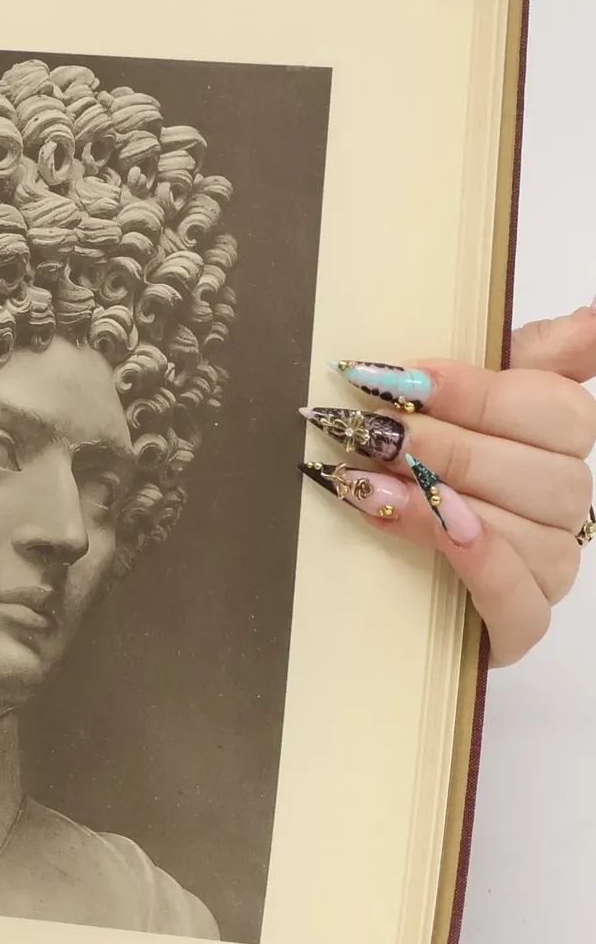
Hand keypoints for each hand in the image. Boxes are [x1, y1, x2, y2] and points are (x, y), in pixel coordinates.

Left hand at [304, 307, 595, 666]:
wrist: (375, 564)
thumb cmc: (418, 463)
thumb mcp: (455, 398)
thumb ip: (529, 354)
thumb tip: (592, 318)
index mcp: (556, 443)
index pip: (561, 411)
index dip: (481, 393)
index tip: (401, 379)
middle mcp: (564, 505)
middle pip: (546, 473)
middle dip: (449, 448)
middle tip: (373, 434)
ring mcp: (548, 568)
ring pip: (534, 535)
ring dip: (445, 504)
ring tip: (370, 485)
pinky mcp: (518, 624)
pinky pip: (523, 604)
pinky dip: (482, 564)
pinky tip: (438, 532)